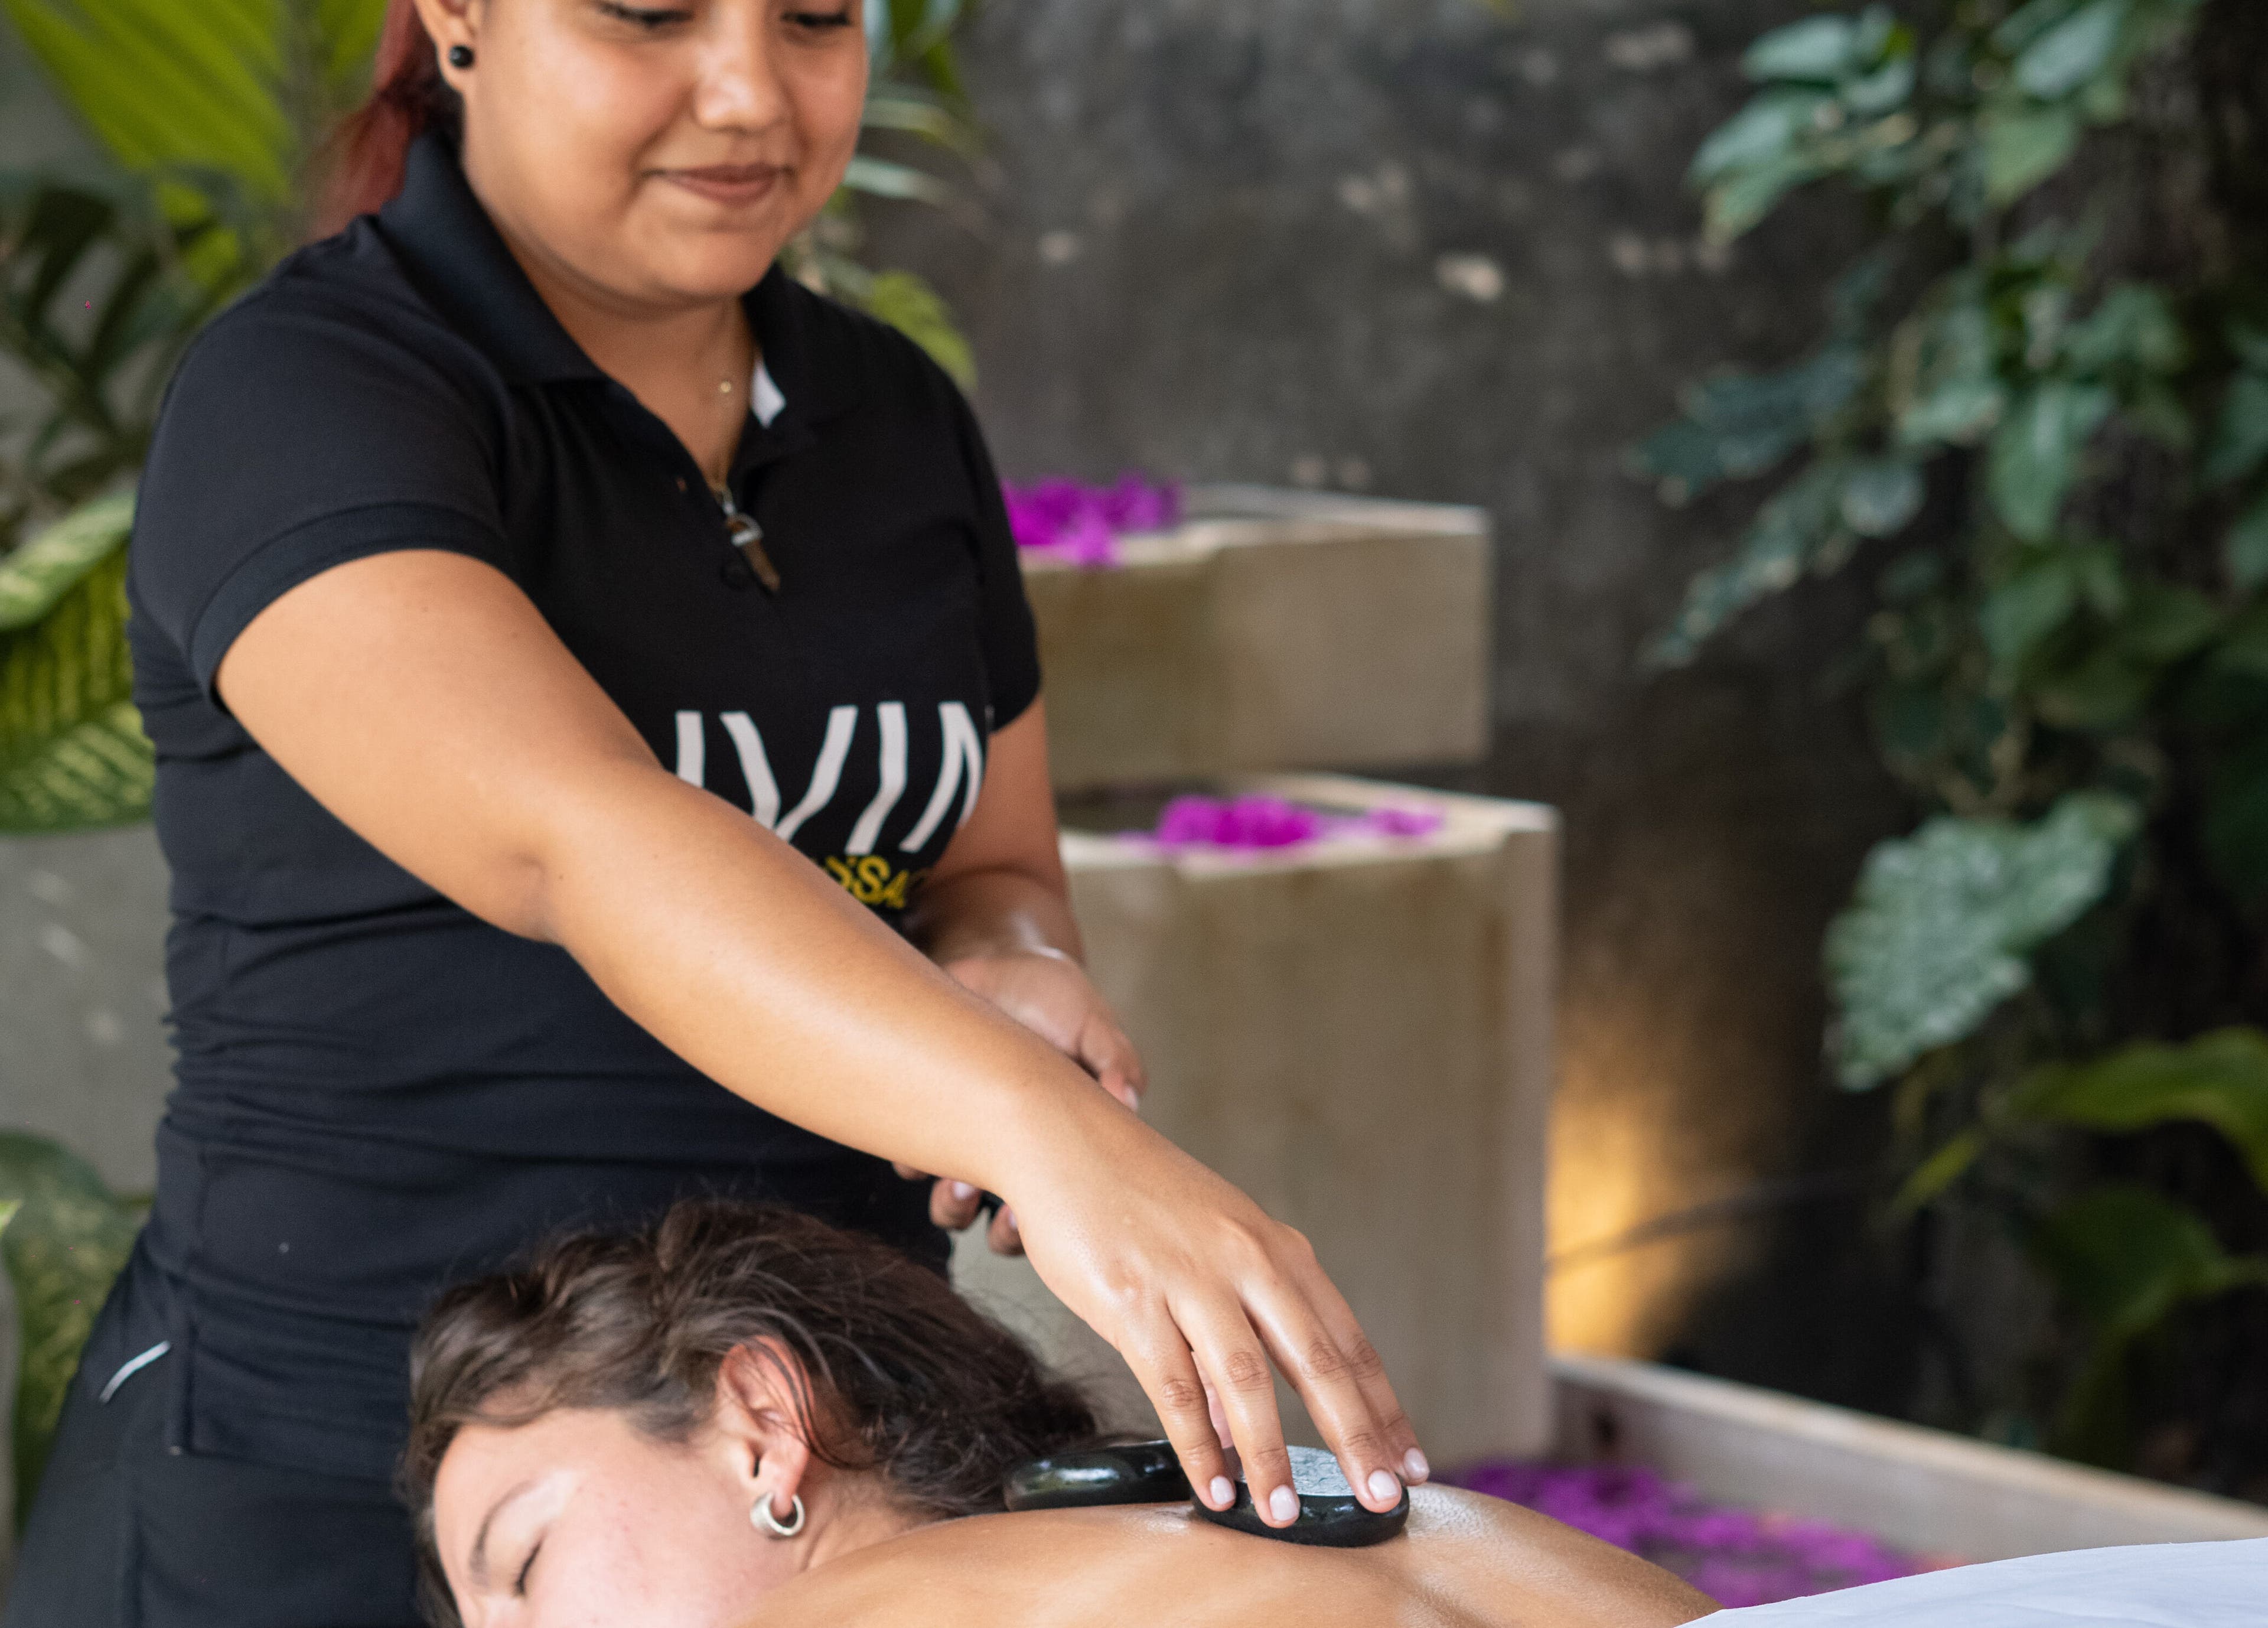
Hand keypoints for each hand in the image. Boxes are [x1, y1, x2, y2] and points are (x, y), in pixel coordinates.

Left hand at [894, 948, 1143, 1253]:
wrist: (994, 966)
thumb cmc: (1054, 999)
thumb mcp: (1092, 1023)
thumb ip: (1113, 1058)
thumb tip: (1128, 1097)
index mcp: (1065, 1145)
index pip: (1063, 1207)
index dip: (1050, 1226)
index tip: (1040, 1218)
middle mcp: (1017, 1157)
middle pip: (1009, 1228)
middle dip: (1003, 1231)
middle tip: (999, 1208)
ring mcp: (970, 1145)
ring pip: (956, 1206)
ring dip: (953, 1206)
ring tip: (955, 1184)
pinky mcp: (927, 1123)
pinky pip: (911, 1163)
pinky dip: (912, 1160)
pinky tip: (921, 1133)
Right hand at [1007, 1096, 1428, 1528]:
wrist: (1065, 1138)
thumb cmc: (1139, 1198)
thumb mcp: (1211, 1248)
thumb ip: (1239, 1328)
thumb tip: (1242, 1425)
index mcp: (1277, 1250)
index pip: (1346, 1340)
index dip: (1382, 1406)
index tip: (1411, 1461)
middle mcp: (1246, 1261)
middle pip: (1317, 1362)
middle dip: (1357, 1438)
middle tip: (1384, 1499)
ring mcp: (1190, 1280)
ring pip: (1247, 1382)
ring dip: (1271, 1456)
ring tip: (1283, 1514)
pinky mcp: (1133, 1300)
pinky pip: (1174, 1387)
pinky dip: (1197, 1444)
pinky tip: (1211, 1486)